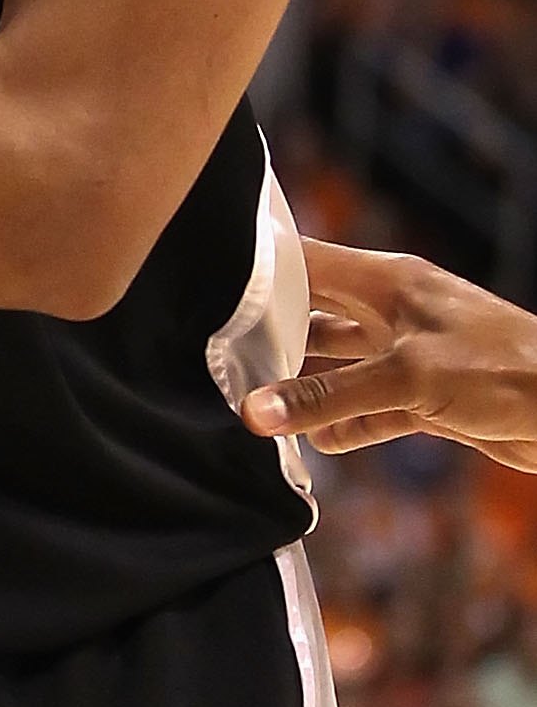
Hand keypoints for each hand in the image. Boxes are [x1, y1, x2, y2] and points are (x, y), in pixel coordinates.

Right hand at [241, 238, 536, 471]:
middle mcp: (394, 311)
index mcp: (387, 281)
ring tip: (258, 405)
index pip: (305, 262)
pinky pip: (372, 408)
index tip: (205, 292)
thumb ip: (329, 397)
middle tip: (217, 358)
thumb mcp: (407, 379)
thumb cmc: (501, 370)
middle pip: (316, 314)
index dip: (256, 271)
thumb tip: (254, 413)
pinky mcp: (429, 397)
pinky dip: (345, 425)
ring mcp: (411, 354)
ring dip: (307, 387)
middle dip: (272, 334)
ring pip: (341, 365)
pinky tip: (318, 445)